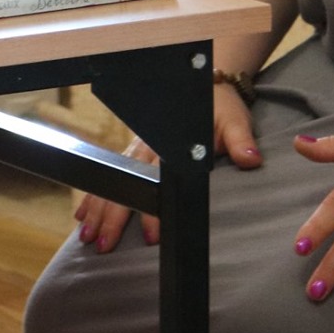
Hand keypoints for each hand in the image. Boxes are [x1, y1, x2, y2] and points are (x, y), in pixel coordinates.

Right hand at [73, 86, 263, 252]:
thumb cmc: (221, 108)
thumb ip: (240, 141)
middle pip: (126, 186)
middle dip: (113, 218)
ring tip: (86, 237)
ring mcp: (137, 149)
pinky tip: (82, 216)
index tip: (151, 236)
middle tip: (104, 246)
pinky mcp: (133, 151)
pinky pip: (109, 175)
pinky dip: (94, 195)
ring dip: (98, 210)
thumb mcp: (234, 121)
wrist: (206, 86)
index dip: (153, 211)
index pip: (158, 183)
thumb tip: (250, 159)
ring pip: (112, 182)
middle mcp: (149, 148)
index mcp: (171, 144)